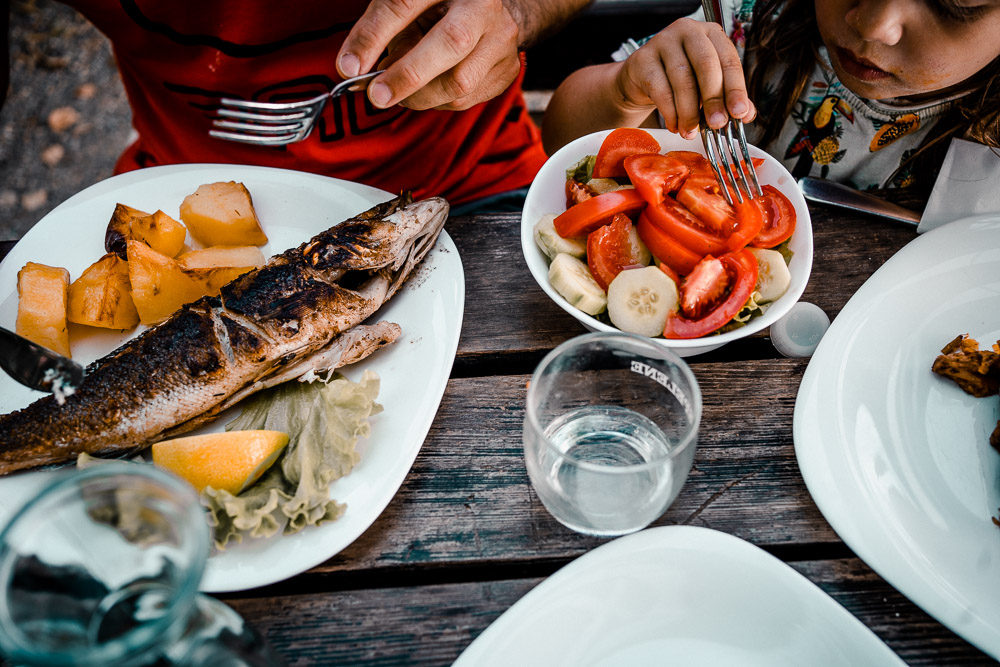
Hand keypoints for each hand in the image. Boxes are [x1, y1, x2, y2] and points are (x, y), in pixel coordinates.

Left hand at [337, 0, 521, 110]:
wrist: (490, 13)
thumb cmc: (440, 8)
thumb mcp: (407, 6)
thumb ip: (378, 31)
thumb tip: (351, 69)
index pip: (405, 4)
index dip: (374, 36)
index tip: (349, 67)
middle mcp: (485, 8)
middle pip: (450, 42)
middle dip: (408, 76)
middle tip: (378, 96)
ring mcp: (502, 41)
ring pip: (460, 82)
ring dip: (420, 96)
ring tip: (400, 90)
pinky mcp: (508, 71)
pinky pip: (467, 100)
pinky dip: (438, 101)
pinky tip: (428, 90)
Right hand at [616, 18, 755, 137]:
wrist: (641, 79)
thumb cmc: (679, 80)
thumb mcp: (706, 85)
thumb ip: (727, 97)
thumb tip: (746, 114)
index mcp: (711, 34)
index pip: (729, 60)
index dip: (736, 88)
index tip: (739, 113)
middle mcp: (688, 32)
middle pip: (706, 65)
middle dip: (713, 100)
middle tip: (716, 125)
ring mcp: (663, 43)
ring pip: (682, 80)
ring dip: (689, 112)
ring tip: (691, 131)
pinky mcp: (642, 60)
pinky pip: (660, 90)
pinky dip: (670, 113)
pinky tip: (675, 125)